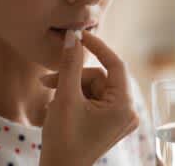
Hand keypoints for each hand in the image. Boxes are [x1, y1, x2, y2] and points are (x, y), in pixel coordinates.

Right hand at [39, 30, 138, 165]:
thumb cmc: (63, 139)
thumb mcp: (65, 98)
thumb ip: (70, 65)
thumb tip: (73, 37)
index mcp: (123, 106)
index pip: (116, 64)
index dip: (98, 47)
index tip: (80, 36)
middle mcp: (126, 111)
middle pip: (100, 78)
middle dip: (73, 77)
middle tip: (48, 81)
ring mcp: (117, 118)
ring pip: (93, 88)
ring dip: (70, 88)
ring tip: (50, 97)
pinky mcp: (107, 121)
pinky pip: (93, 99)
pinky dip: (75, 98)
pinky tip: (58, 106)